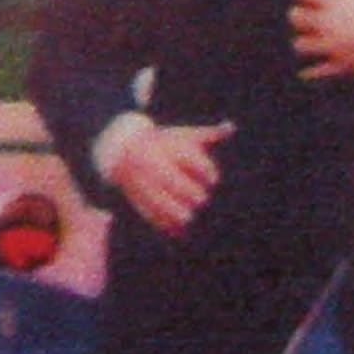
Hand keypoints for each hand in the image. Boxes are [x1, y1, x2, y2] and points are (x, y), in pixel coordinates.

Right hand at [107, 120, 234, 237]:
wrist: (123, 149)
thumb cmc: (163, 142)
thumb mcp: (184, 134)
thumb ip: (209, 134)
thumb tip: (230, 126)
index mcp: (173, 150)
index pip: (202, 168)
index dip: (210, 175)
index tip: (210, 178)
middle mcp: (160, 167)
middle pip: (188, 191)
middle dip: (197, 195)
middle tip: (199, 196)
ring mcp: (147, 184)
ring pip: (171, 208)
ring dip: (183, 214)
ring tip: (188, 214)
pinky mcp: (138, 198)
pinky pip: (155, 218)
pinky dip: (167, 225)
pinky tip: (176, 226)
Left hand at [290, 0, 353, 81]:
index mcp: (333, 0)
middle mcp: (327, 23)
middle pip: (296, 17)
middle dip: (297, 13)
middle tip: (305, 13)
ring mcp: (333, 45)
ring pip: (301, 44)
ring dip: (302, 40)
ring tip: (312, 37)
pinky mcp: (342, 64)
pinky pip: (319, 70)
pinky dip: (311, 72)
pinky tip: (306, 71)